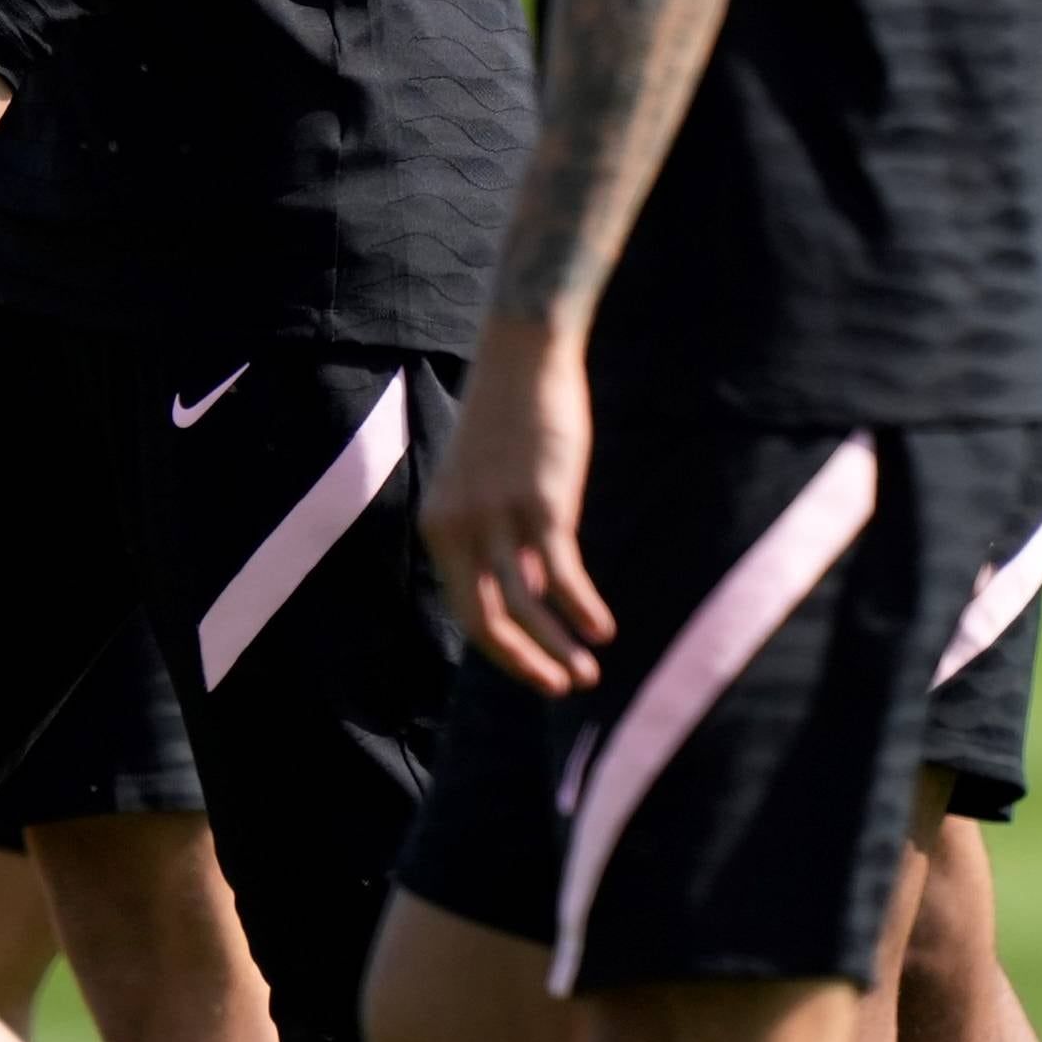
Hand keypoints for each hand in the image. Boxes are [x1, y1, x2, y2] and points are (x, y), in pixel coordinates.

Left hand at [422, 319, 616, 696]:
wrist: (524, 352)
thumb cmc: (512, 418)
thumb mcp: (490, 484)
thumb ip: (501, 539)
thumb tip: (533, 595)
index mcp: (439, 526)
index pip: (464, 611)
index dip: (502, 651)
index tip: (535, 671)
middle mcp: (459, 528)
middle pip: (486, 622)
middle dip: (525, 664)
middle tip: (560, 689)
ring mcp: (498, 516)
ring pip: (523, 606)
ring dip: (556, 649)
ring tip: (586, 676)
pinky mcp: (541, 501)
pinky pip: (559, 573)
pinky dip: (580, 610)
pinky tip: (602, 629)